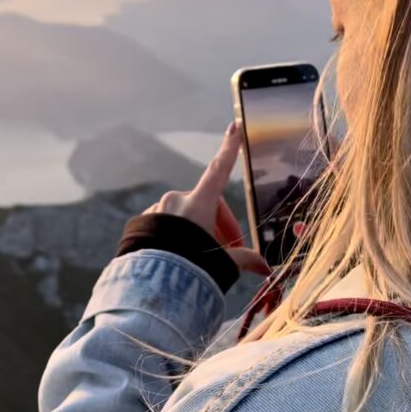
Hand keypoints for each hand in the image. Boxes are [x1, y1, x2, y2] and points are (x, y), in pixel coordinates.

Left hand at [142, 121, 269, 276]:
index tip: (234, 125)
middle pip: (207, 206)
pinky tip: (180, 257)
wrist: (152, 287)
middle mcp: (176, 200)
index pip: (220, 169)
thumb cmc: (192, 270)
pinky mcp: (144, 224)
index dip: (229, 148)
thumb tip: (266, 268)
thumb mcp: (223, 264)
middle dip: (220, 227)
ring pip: (185, 217)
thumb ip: (244, 259)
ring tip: (202, 260)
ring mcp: (158, 210)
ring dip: (197, 233)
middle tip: (230, 250)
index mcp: (198, 203)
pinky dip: (176, 237)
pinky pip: (166, 225)